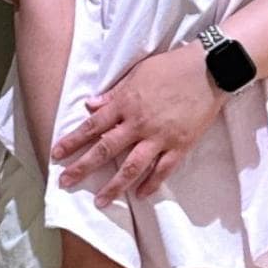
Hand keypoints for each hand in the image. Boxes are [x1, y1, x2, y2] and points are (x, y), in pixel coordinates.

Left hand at [51, 44, 224, 201]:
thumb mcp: (137, 73)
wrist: (210, 69)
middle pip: (105, 150)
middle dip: (82, 168)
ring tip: (101, 202)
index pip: (92, 126)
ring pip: (132, 166)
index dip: (72, 141)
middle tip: (64, 183)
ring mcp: (160, 137)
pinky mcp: (180, 145)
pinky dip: (151, 184)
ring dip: (114, 186)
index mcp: (126, 103)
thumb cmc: (172, 66)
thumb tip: (90, 105)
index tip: (56, 154)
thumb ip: (113, 93)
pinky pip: (163, 170)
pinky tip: (140, 195)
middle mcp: (138, 123)